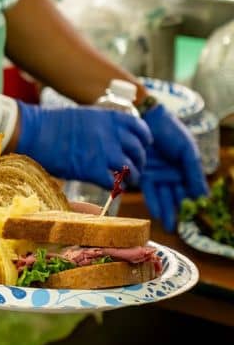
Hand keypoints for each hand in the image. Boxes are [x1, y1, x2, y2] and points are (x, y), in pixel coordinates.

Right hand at [17, 102, 151, 187]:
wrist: (34, 131)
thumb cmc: (52, 123)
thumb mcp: (83, 116)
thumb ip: (101, 126)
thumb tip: (110, 138)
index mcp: (109, 117)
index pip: (140, 129)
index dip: (144, 139)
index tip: (141, 145)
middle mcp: (111, 134)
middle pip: (139, 151)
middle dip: (139, 161)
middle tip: (132, 167)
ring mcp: (104, 152)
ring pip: (132, 170)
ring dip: (131, 177)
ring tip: (125, 180)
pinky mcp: (93, 170)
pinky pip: (114, 183)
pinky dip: (114, 187)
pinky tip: (109, 186)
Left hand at [140, 104, 207, 230]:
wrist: (150, 117)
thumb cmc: (172, 132)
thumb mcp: (188, 152)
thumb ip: (194, 174)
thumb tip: (204, 198)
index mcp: (184, 171)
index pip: (189, 192)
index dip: (191, 206)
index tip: (193, 219)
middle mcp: (170, 175)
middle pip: (175, 197)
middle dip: (176, 212)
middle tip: (177, 228)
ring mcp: (156, 174)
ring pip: (162, 195)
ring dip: (165, 209)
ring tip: (168, 223)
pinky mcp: (141, 170)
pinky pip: (148, 188)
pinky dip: (153, 200)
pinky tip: (156, 211)